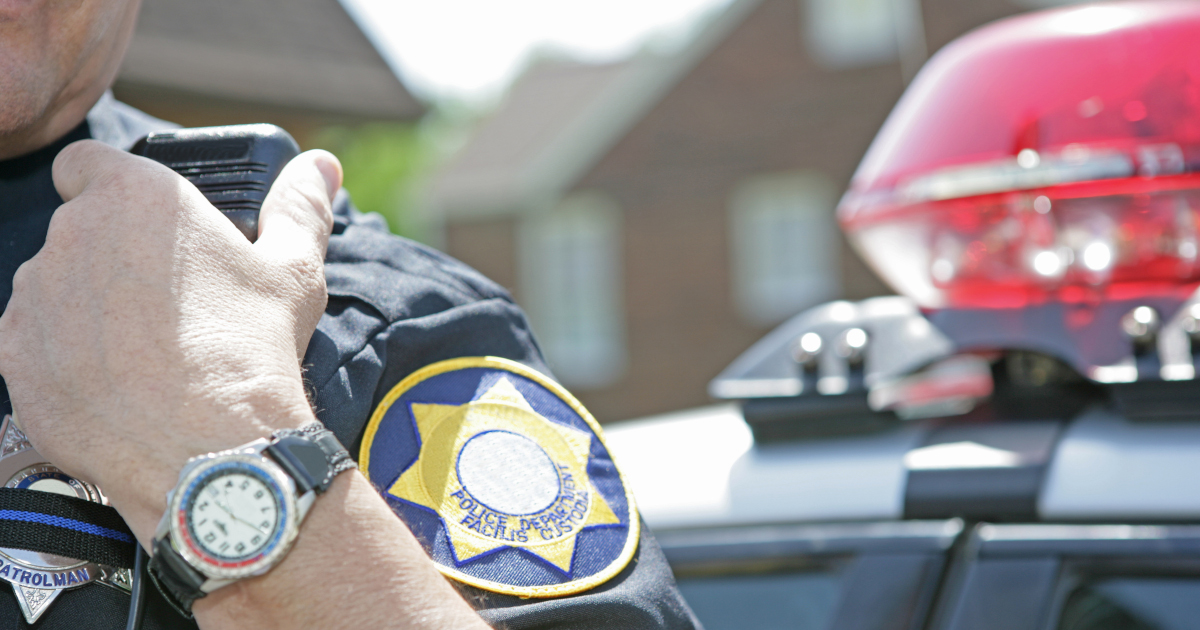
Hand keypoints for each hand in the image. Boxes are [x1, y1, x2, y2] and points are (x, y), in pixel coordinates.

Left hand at [0, 140, 341, 543]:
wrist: (206, 447)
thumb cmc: (251, 349)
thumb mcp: (292, 271)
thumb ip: (299, 207)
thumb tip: (321, 165)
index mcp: (136, 197)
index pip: (83, 163)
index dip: (105, 185)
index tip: (135, 220)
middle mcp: (71, 235)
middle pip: (75, 232)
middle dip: (108, 257)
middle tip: (165, 302)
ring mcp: (33, 297)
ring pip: (50, 289)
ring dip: (82, 308)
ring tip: (142, 352)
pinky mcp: (11, 357)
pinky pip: (29, 345)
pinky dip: (59, 359)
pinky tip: (111, 386)